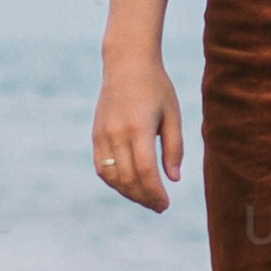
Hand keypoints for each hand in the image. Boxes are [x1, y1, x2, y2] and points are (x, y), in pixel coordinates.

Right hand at [94, 45, 183, 212]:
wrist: (126, 64)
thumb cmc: (156, 87)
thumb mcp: (172, 115)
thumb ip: (174, 148)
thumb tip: (173, 179)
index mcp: (139, 127)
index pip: (145, 171)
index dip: (155, 192)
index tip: (165, 204)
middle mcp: (117, 132)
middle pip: (128, 178)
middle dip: (144, 198)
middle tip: (159, 206)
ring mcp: (103, 134)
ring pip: (112, 177)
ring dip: (129, 193)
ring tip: (146, 198)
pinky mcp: (96, 134)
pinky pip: (101, 167)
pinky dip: (114, 182)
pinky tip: (130, 186)